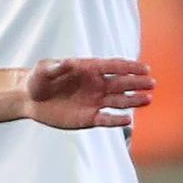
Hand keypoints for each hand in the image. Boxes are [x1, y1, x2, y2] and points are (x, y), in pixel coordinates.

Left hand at [24, 58, 154, 129]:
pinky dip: (116, 120)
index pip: (114, 66)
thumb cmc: (38, 80)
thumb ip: (54, 68)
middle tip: (152, 83)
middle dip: (136, 83)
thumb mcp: (43, 71)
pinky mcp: (88, 117)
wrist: (30, 99)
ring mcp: (94, 101)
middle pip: (121, 83)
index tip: (145, 68)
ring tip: (148, 100)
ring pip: (118, 101)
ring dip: (132, 101)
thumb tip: (65, 62)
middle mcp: (96, 85)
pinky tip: (128, 120)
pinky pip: (105, 119)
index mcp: (89, 69)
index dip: (129, 67)